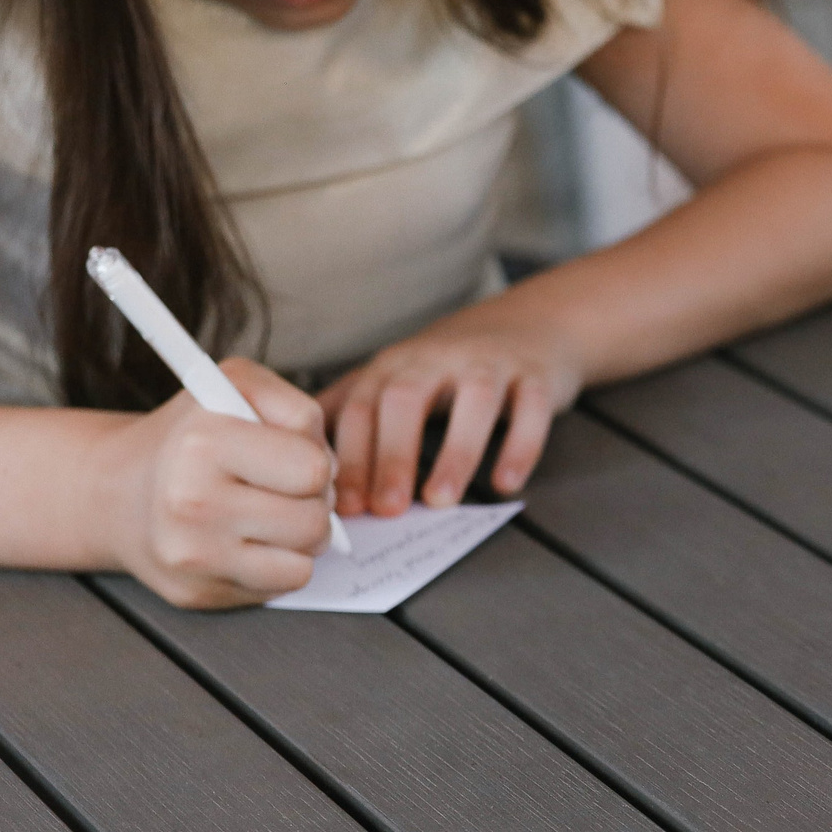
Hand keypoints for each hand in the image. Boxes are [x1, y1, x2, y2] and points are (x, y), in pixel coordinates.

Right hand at [91, 361, 336, 608]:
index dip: (313, 461)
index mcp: (203, 442)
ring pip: (304, 563)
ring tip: (267, 514)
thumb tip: (328, 468)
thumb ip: (293, 405)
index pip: (313, 470)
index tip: (287, 456)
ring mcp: (191, 556)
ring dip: (299, 540)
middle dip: (312, 504)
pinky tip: (248, 542)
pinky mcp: (196, 592)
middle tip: (281, 490)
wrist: (116, 491)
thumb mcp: (236, 387)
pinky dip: (277, 566)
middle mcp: (190, 502)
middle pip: (314, 522)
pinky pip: (280, 586)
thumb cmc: (192, 435)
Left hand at [321, 304, 581, 516]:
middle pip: (408, 400)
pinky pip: (531, 409)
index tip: (346, 507)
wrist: (533, 323)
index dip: (352, 458)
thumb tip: (294, 453)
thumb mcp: (397, 374)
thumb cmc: (453, 363)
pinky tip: (505, 484)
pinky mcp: (537, 375)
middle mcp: (440, 358)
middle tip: (388, 509)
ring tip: (441, 501)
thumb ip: (351, 408)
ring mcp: (492, 363)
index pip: (363, 408)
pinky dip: (520, 447)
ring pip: (474, 402)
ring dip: (455, 454)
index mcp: (398, 365)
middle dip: (393, 456)